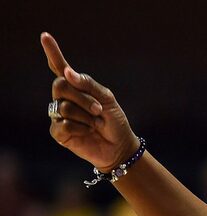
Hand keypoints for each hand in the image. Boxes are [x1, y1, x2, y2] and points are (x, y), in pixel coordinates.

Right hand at [41, 32, 138, 171]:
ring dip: (86, 116)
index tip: (45, 36)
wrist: (120, 146)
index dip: (53, 53)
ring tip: (97, 124)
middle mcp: (64, 98)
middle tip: (98, 109)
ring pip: (64, 107)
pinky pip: (63, 124)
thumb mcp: (106, 99)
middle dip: (83, 98)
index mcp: (76, 87)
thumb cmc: (114, 122)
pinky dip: (80, 128)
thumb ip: (88, 84)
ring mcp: (59, 115)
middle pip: (60, 86)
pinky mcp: (59, 133)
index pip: (60, 68)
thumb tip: (67, 73)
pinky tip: (88, 132)